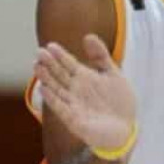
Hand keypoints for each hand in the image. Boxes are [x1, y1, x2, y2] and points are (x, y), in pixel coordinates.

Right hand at [34, 34, 136, 150]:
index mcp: (85, 77)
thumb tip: (87, 35)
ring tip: (37, 66)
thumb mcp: (113, 73)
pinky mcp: (73, 119)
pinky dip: (52, 98)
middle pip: (59, 74)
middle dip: (49, 64)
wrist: (126, 128)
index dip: (60, 55)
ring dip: (46, 79)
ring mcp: (73, 104)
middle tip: (39, 52)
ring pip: (56, 89)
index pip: (68, 63)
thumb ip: (101, 56)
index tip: (51, 45)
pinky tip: (44, 88)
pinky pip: (60, 107)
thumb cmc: (119, 101)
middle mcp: (76, 89)